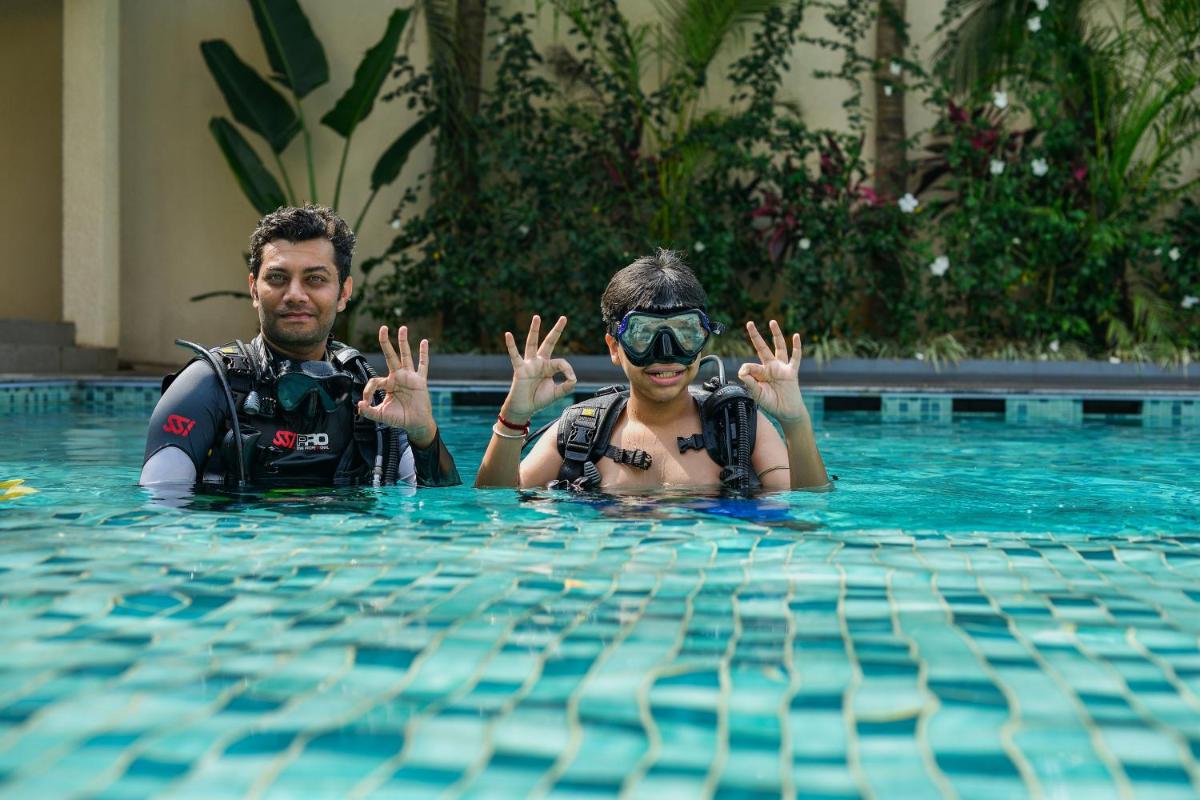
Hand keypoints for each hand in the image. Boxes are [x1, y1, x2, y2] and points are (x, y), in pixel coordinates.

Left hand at [358, 324, 436, 446]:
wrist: (415, 424)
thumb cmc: (399, 418)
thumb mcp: (381, 415)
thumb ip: (369, 411)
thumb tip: (359, 406)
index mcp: (387, 384)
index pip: (374, 380)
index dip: (368, 390)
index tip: (367, 402)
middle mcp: (398, 377)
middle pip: (390, 356)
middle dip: (386, 342)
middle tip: (383, 328)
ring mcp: (410, 377)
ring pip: (406, 356)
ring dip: (404, 342)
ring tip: (402, 328)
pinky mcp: (420, 381)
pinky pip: (423, 365)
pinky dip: (424, 354)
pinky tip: (424, 342)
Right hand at [502, 315, 576, 421]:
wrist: (524, 408)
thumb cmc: (539, 399)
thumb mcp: (556, 393)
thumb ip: (566, 386)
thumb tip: (574, 378)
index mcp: (549, 367)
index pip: (561, 362)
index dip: (568, 370)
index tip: (571, 379)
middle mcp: (539, 362)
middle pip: (549, 342)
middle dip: (556, 330)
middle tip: (564, 318)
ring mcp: (529, 364)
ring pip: (532, 343)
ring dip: (534, 330)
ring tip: (537, 317)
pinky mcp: (519, 369)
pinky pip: (514, 355)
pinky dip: (511, 345)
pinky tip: (508, 334)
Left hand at [737, 320, 807, 423]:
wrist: (786, 412)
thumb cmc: (771, 404)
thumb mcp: (757, 394)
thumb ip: (749, 382)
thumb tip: (742, 369)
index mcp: (759, 373)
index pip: (750, 365)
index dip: (746, 369)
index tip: (744, 374)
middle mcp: (770, 367)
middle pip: (762, 347)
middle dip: (755, 335)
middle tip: (749, 323)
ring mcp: (782, 368)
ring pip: (779, 347)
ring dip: (776, 334)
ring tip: (772, 322)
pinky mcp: (792, 372)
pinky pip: (795, 358)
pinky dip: (797, 347)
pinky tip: (796, 336)